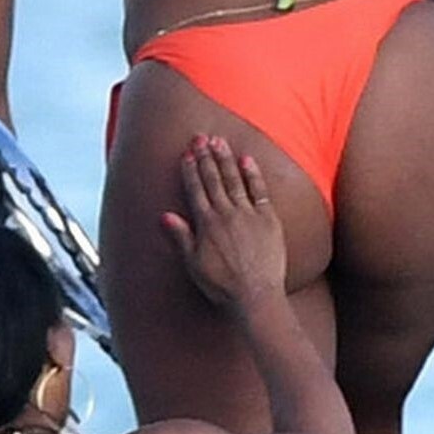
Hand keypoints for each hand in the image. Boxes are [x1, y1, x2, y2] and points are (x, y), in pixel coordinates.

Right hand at [162, 136, 285, 312]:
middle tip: (201, 137)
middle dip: (206, 156)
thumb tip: (165, 215)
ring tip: (219, 141)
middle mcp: (226, 213)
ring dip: (225, 159)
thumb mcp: (193, 264)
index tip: (187, 153)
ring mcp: (248, 214)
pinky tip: (247, 159)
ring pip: (233, 179)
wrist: (256, 295)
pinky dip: (252, 173)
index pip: (195, 189)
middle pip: (213, 179)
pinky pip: (259, 190)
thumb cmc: (223, 285)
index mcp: (206, 223)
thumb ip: (180, 237)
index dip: (191, 169)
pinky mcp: (268, 218)